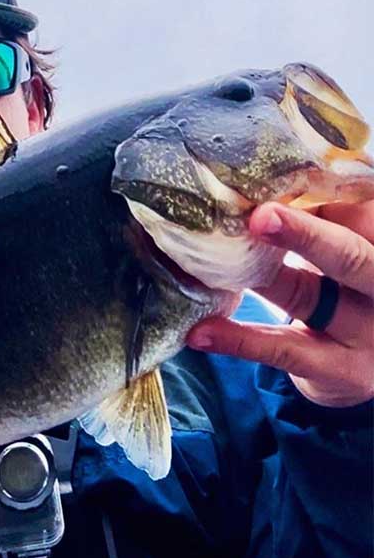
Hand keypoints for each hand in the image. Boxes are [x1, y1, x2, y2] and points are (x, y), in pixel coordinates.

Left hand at [187, 200, 373, 407]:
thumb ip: (322, 218)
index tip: (269, 187)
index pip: (357, 217)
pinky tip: (200, 332)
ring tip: (209, 267)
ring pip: (307, 298)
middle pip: (350, 258)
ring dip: (257, 280)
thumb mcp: (348, 246)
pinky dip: (239, 340)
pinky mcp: (340, 370)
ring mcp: (368, 334)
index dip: (314, 200)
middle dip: (306, 236)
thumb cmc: (348, 283)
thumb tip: (255, 189)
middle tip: (260, 217)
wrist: (371, 358)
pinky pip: (284, 350)